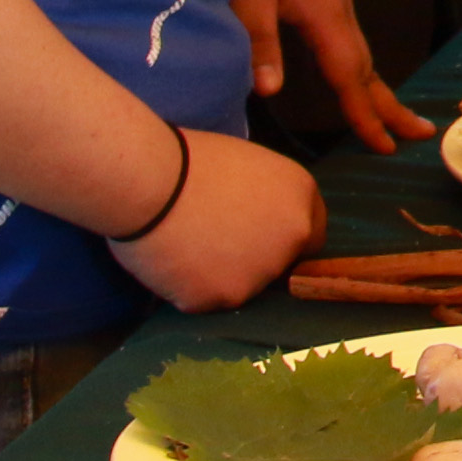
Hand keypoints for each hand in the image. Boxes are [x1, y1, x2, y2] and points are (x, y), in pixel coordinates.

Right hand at [111, 123, 328, 312]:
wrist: (150, 182)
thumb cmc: (190, 160)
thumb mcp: (249, 168)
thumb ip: (267, 200)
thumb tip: (261, 219)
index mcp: (301, 198)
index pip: (311, 235)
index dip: (282, 236)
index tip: (257, 234)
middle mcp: (291, 240)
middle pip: (279, 264)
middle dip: (254, 258)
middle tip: (215, 240)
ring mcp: (258, 275)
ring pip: (243, 286)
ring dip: (221, 275)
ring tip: (187, 246)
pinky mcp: (222, 300)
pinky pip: (207, 298)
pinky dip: (190, 287)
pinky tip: (173, 261)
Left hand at [233, 0, 407, 151]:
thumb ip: (260, 44)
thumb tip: (271, 93)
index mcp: (325, 9)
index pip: (350, 73)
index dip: (365, 113)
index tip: (387, 146)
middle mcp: (337, 2)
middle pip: (366, 62)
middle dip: (388, 101)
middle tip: (416, 135)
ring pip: (357, 46)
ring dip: (371, 82)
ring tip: (386, 112)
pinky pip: (344, 31)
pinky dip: (353, 60)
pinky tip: (347, 67)